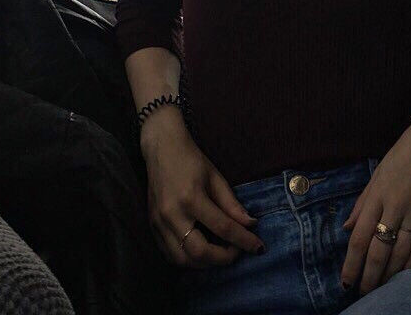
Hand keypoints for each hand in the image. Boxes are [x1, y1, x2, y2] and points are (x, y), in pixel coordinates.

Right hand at [141, 111, 265, 268]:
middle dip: (223, 258)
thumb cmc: (191, 159)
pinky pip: (170, 254)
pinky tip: (201, 252)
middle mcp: (173, 214)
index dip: (243, 240)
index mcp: (191, 198)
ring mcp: (159, 223)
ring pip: (182, 259)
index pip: (222, 227)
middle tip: (238, 252)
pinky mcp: (152, 226)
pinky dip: (188, 259)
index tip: (258, 247)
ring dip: (205, 263)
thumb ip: (231, 203)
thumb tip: (249, 224)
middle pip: (199, 252)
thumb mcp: (215, 176)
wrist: (161, 148)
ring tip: (221, 253)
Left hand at [339, 99, 410, 294]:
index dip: (351, 262)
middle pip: (378, 248)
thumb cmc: (407, 150)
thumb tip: (346, 227)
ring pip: (401, 249)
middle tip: (364, 293)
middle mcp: (395, 201)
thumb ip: (364, 200)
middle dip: (369, 275)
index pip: (358, 236)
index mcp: (377, 191)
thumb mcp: (380, 171)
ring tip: (383, 289)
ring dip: (390, 273)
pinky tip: (407, 275)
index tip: (346, 281)